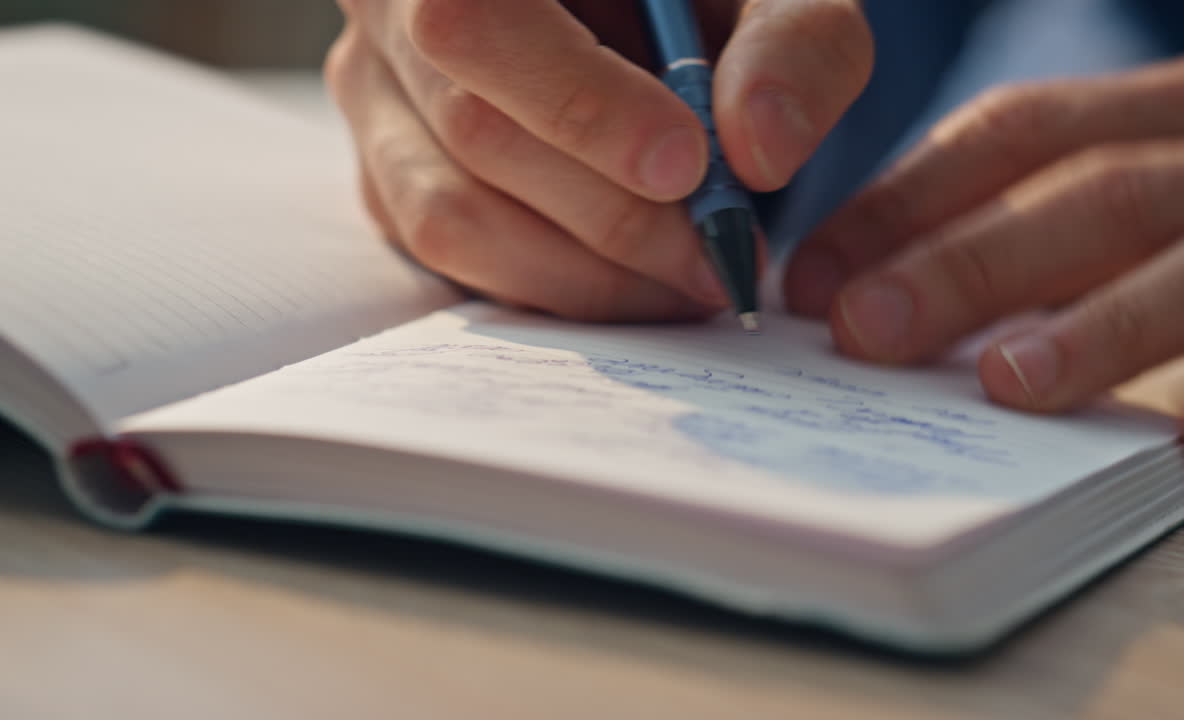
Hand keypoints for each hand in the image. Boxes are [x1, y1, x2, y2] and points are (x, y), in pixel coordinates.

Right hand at [327, 0, 872, 320]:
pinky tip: (635, 279)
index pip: (477, 21)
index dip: (579, 104)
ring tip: (688, 279)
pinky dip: (554, 288)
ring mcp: (380, 99)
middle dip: (613, 216)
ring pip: (450, 217)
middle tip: (719, 256)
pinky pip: (452, 260)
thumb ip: (795, 41)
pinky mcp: (391, 178)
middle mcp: (393, 10)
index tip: (687, 167)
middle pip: (474, 131)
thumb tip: (762, 151)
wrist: (659, 15)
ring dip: (584, 274)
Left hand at [783, 54, 1183, 459]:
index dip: (903, 204)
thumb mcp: (1099, 223)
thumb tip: (843, 300)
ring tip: (1004, 384)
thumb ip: (1003, 239)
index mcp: (1163, 118)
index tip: (811, 281)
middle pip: (1100, 192)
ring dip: (1098, 328)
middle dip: (972, 263)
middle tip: (869, 330)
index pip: (1014, 134)